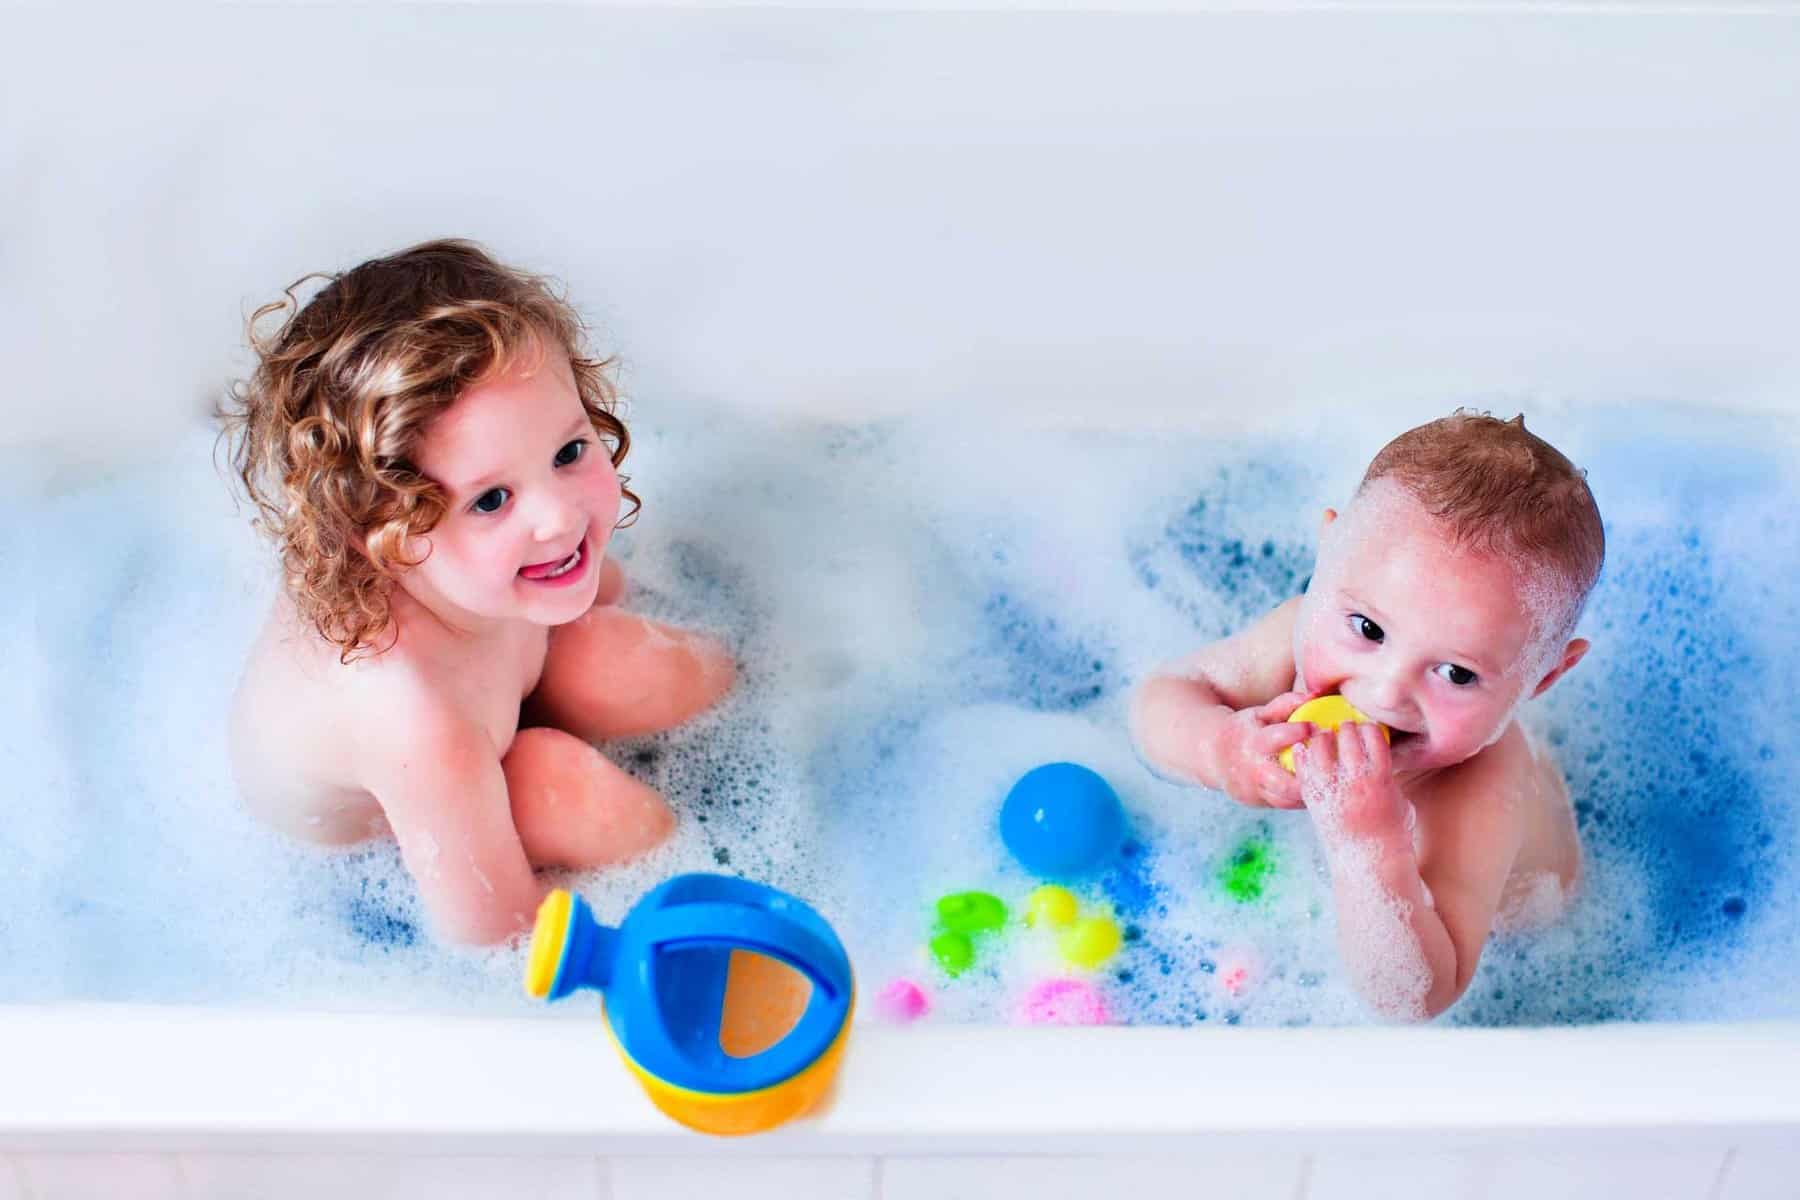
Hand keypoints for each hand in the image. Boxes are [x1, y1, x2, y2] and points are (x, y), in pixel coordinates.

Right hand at [1210, 690, 1317, 809]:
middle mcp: (1252, 769)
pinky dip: (1300, 798)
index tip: (1318, 727)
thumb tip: (1313, 695)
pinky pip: (1284, 804)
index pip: (1278, 737)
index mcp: (1253, 742)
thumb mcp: (1260, 713)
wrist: (1212, 755)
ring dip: (1309, 791)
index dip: (1300, 732)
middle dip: (1310, 776)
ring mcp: (1254, 789)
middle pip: (1285, 783)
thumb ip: (1286, 704)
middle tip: (1332, 765)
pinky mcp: (1257, 801)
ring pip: (1287, 799)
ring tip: (1329, 780)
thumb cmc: (1245, 729)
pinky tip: (1316, 788)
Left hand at [1293, 719, 1409, 837]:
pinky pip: (1302, 766)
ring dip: (1322, 737)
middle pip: (1346, 735)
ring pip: (1319, 745)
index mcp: (1380, 778)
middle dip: (1345, 728)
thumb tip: (1378, 758)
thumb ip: (1386, 776)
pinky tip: (1304, 749)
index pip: (1373, 735)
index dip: (1369, 728)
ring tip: (1324, 738)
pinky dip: (1302, 753)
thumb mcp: (1399, 799)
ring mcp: (1331, 788)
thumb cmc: (1391, 834)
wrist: (1370, 863)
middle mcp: (1354, 779)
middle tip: (1344, 729)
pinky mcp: (1312, 798)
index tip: (1366, 729)